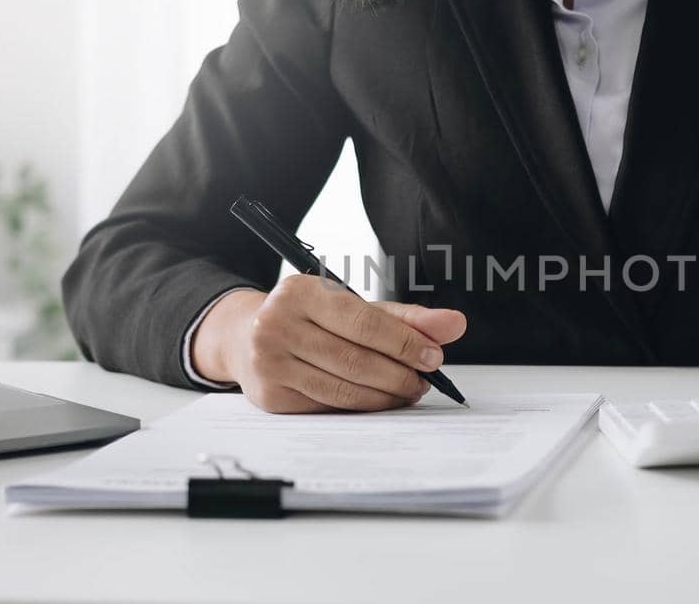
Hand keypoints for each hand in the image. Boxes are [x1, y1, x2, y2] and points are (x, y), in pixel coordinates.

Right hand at [189, 276, 466, 413]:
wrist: (243, 334)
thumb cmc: (308, 318)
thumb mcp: (351, 306)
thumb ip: (403, 317)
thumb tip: (454, 325)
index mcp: (300, 292)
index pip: (363, 322)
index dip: (404, 343)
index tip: (434, 357)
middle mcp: (277, 324)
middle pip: (355, 360)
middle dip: (399, 375)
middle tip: (423, 382)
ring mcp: (269, 363)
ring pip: (343, 389)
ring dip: (384, 396)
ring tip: (406, 392)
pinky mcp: (269, 396)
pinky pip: (327, 406)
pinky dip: (358, 407)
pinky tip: (375, 401)